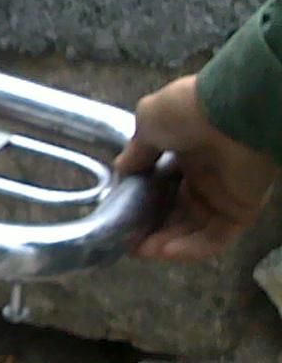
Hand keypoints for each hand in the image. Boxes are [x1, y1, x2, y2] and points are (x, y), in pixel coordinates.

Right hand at [113, 76, 276, 260]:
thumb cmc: (187, 111)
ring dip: (166, 243)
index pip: (164, 186)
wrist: (229, 111)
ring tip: (140, 250)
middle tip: (128, 240)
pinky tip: (163, 251)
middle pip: (177, 212)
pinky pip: (215, 237)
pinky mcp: (241, 210)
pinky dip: (190, 249)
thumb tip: (123, 168)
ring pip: (193, 229)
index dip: (143, 202)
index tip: (122, 214)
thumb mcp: (148, 120)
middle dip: (151, 228)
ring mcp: (224, 194)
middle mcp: (205, 175)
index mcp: (186, 153)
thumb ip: (137, 148)